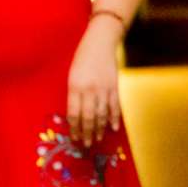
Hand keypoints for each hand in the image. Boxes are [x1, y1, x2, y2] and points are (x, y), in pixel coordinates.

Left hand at [66, 18, 123, 146]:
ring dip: (99, 129)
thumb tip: (76, 115)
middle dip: (86, 133)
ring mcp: (104, 89)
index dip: (74, 128)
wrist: (100, 42)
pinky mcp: (115, 87)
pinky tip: (112, 127)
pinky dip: (114, 118)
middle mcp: (89, 89)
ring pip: (101, 115)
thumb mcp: (72, 75)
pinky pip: (114, 107)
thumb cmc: (83, 57)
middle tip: (86, 144)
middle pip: (88, 117)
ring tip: (97, 139)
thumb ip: (74, 94)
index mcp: (75, 86)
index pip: (73, 113)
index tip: (74, 138)